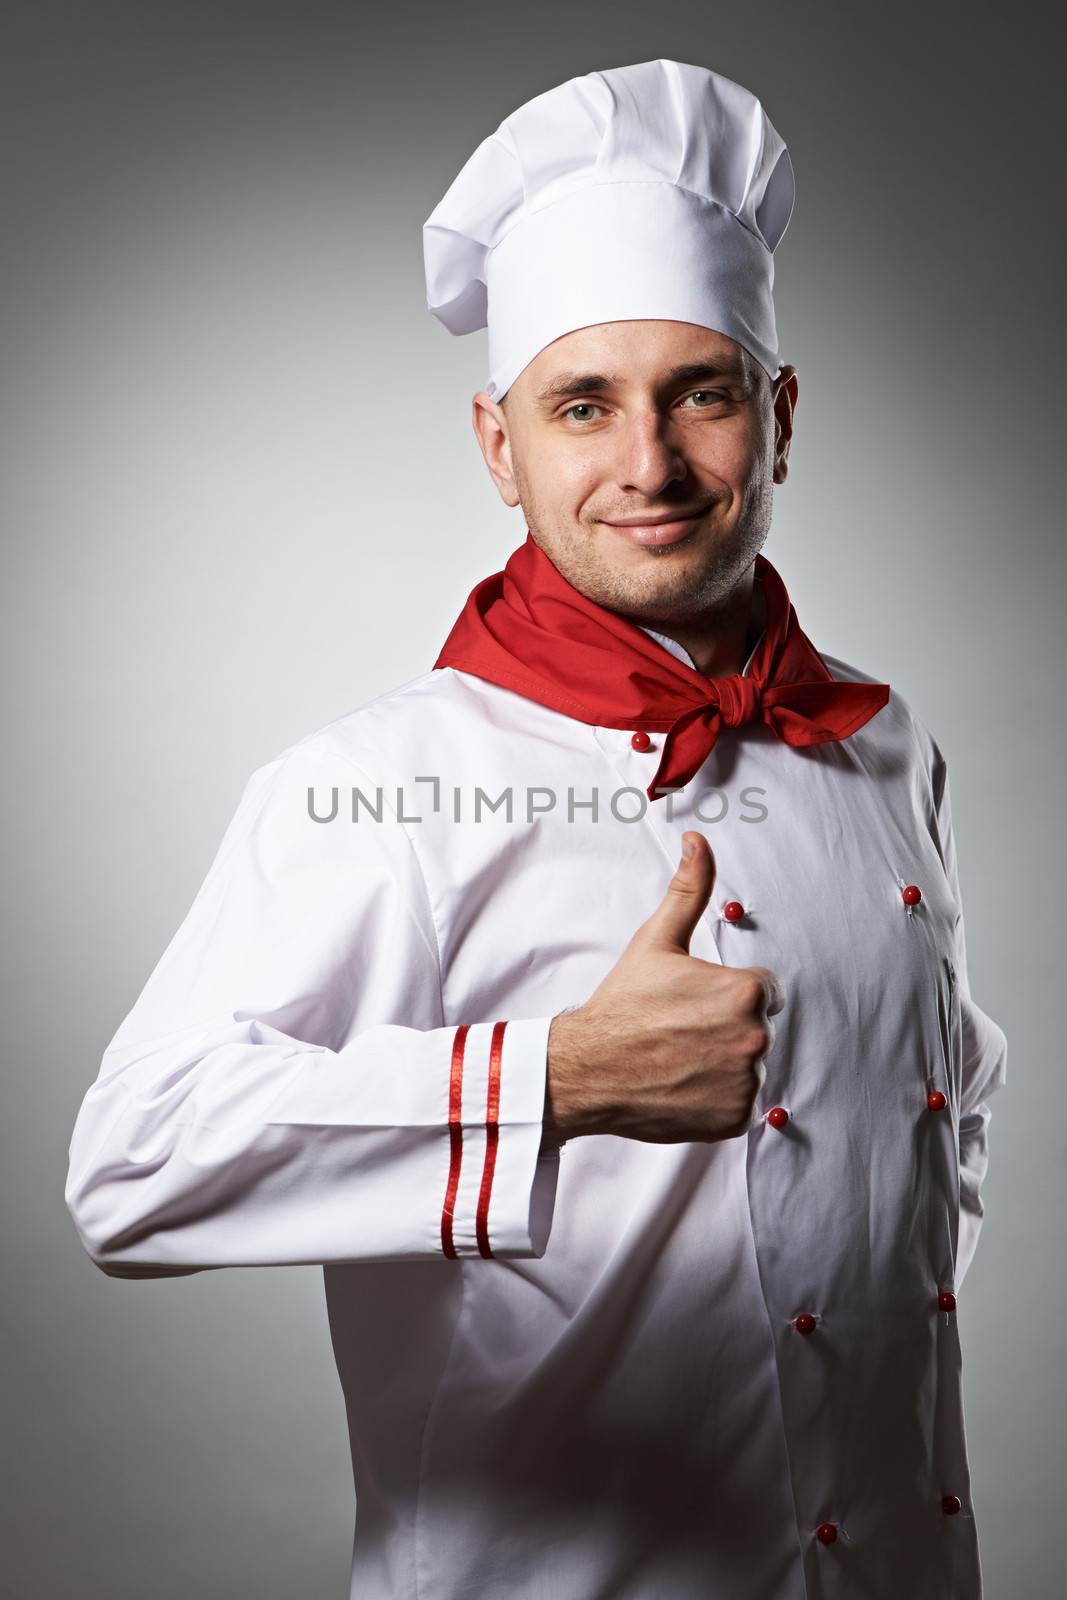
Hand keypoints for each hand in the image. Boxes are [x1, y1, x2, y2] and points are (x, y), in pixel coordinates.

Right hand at [545, 831, 785, 1144]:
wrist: (588, 1068)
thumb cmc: (622, 1005)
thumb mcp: (656, 940)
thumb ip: (688, 889)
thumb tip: (698, 842)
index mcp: (745, 990)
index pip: (760, 989)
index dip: (723, 993)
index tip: (689, 1003)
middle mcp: (755, 1037)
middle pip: (755, 1026)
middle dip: (724, 1027)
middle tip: (678, 1030)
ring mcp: (746, 1081)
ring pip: (747, 1064)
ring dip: (721, 1062)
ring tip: (677, 1058)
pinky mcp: (735, 1118)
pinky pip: (738, 1103)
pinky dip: (715, 1098)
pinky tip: (681, 1084)